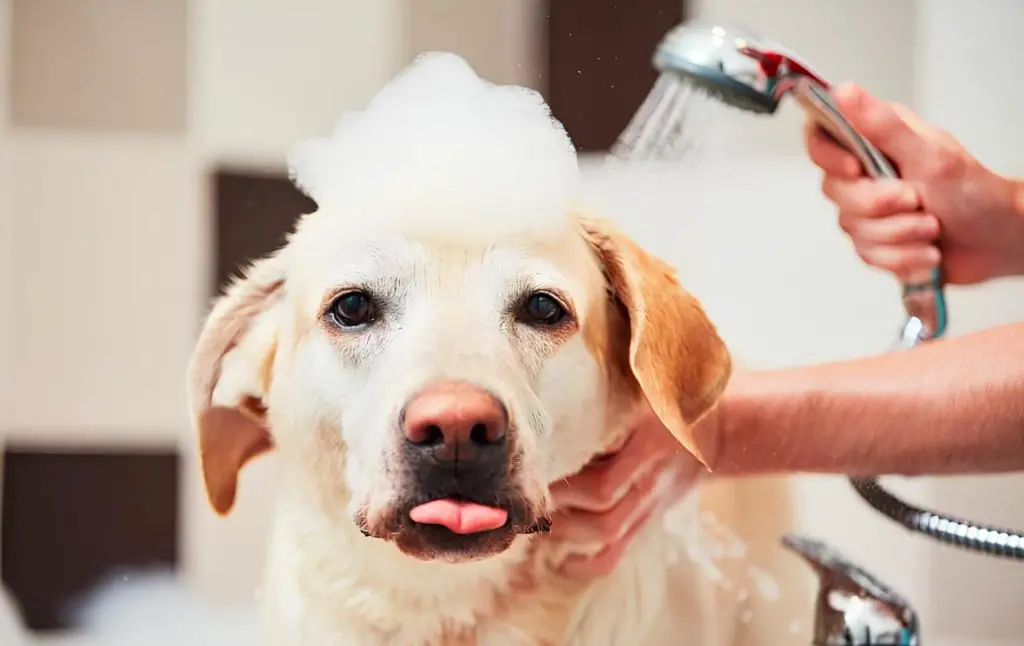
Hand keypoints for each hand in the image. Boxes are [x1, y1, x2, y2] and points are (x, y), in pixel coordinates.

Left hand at [549, 408, 705, 579]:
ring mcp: (649, 507)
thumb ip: (611, 398)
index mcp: (649, 448)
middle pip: (603, 516)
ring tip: (534, 517)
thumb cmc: (669, 404)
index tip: (533, 474)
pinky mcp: (645, 522)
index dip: (566, 487)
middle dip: (558, 511)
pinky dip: (587, 566)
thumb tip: (561, 392)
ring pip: (607, 537)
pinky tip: (560, 563)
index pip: (604, 484)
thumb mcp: (647, 393)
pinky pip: (618, 555)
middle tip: (523, 498)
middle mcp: (649, 484)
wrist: (714, 434)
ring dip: (565, 533)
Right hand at [805, 82, 1023, 284]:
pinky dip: (901, 257)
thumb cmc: (975, 192)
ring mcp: (869, 210)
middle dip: (878, 206)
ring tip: (931, 227)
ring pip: (852, 228)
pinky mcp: (875, 241)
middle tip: (916, 200)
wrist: (998, 241)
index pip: (821, 137)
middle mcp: (867, 173)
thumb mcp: (929, 153)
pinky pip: (867, 255)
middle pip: (835, 191)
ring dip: (898, 234)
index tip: (855, 169)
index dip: (828, 157)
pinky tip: (925, 249)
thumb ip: (881, 124)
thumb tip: (844, 92)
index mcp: (876, 141)